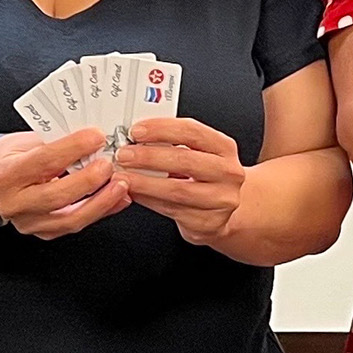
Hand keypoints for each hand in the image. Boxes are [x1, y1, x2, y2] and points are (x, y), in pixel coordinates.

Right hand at [0, 128, 129, 238]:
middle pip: (57, 195)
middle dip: (89, 180)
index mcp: (7, 174)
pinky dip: (102, 211)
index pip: (43, 161)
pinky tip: (118, 199)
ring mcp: (29, 222)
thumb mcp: (27, 141)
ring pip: (70, 218)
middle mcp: (14, 203)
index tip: (97, 137)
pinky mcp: (44, 232)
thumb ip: (57, 141)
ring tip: (121, 185)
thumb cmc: (13, 157)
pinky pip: (76, 225)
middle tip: (110, 164)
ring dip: (101, 201)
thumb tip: (94, 137)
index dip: (73, 148)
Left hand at [116, 117, 248, 245]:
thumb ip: (172, 144)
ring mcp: (221, 199)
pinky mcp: (209, 222)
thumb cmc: (204, 178)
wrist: (221, 211)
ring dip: (144, 182)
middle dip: (149, 156)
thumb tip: (135, 139)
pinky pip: (172, 210)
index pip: (193, 132)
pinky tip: (135, 194)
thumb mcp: (197, 154)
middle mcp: (228, 172)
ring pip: (177, 190)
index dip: (162, 129)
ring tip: (123, 178)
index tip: (136, 131)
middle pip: (185, 160)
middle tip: (124, 155)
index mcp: (225, 148)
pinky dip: (149, 201)